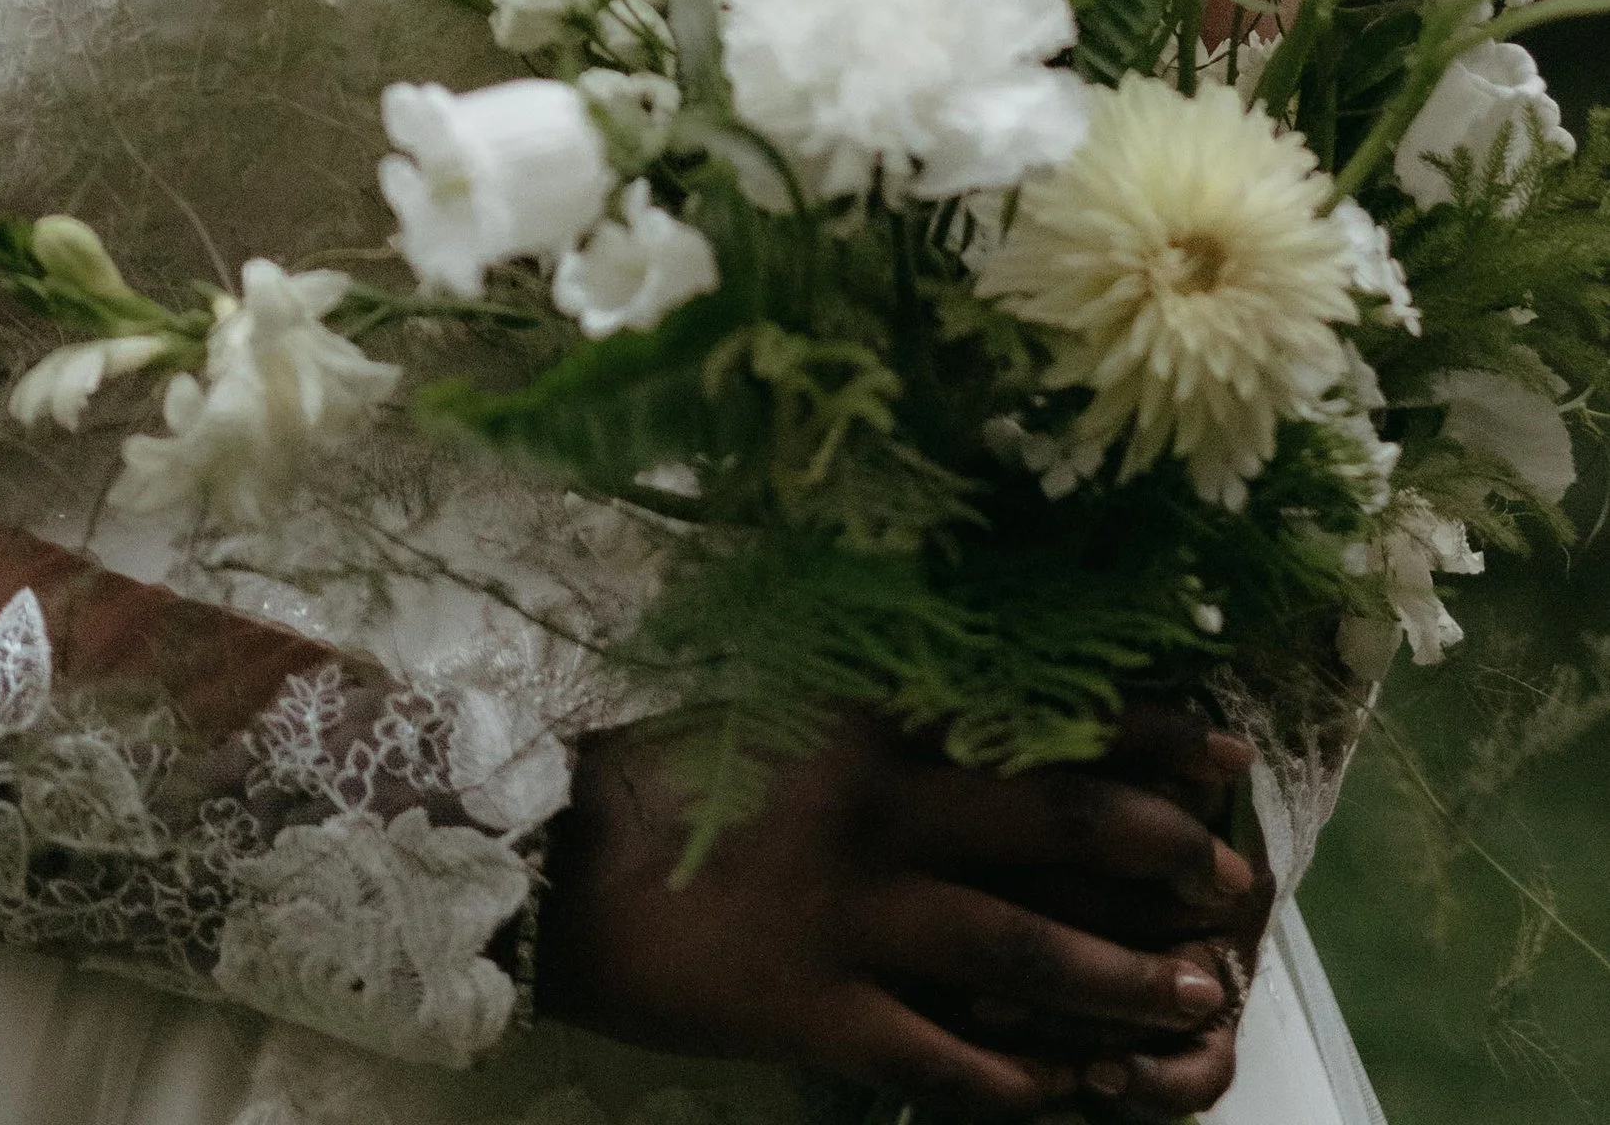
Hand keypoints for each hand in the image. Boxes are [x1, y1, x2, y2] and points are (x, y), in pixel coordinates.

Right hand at [534, 711, 1268, 1117]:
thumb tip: (1002, 707)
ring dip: (1122, 977)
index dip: (1145, 736)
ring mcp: (850, 913)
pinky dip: (1018, 1080)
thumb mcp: (787, 709)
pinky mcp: (816, 1010)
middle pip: (1054, 823)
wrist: (558, 864)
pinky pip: (944, 1057)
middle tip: (1236, 886)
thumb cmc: (678, 774)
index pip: (1037, 716)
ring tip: (1200, 997)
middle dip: (1162, 856)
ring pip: (1023, 949)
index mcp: (870, 717)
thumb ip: (888, 712)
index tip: (1226, 752)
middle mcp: (876, 807)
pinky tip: (1070, 1092)